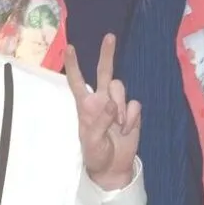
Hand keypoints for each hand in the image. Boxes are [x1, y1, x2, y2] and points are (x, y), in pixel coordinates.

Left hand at [65, 34, 141, 190]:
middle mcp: (101, 100)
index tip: (69, 48)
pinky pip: (134, 105)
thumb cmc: (96, 154)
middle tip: (109, 37)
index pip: (77, 81)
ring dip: (120, 106)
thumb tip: (111, 104)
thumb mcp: (92, 141)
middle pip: (104, 72)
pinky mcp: (131, 112)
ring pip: (121, 88)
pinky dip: (131, 118)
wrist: (113, 167)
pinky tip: (126, 130)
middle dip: (107, 54)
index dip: (74, 65)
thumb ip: (99, 121)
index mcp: (85, 105)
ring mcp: (117, 105)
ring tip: (117, 127)